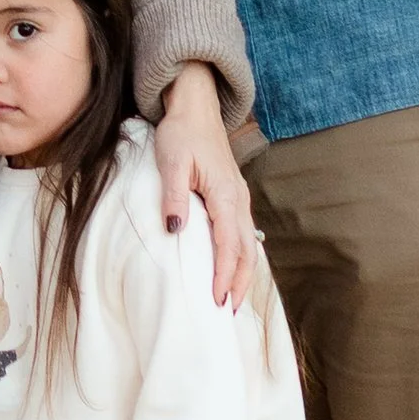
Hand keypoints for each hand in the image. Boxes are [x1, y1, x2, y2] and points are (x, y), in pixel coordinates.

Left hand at [153, 61, 254, 307]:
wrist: (196, 107)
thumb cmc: (181, 133)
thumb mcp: (171, 161)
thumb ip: (173, 195)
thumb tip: (175, 229)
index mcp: (224, 193)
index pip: (228, 244)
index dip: (224, 274)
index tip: (217, 299)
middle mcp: (237, 199)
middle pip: (245, 250)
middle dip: (238, 282)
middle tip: (227, 312)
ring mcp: (238, 198)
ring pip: (247, 243)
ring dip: (241, 273)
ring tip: (231, 300)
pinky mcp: (233, 197)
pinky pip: (242, 233)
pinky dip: (240, 257)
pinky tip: (232, 270)